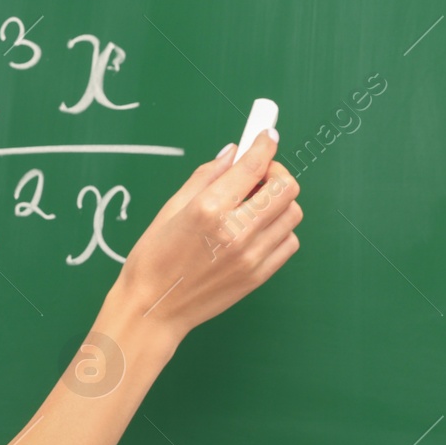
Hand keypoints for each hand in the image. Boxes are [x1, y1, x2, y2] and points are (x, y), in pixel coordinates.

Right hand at [99, 130, 301, 359]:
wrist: (153, 309)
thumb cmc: (153, 258)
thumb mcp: (171, 208)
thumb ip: (206, 176)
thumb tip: (233, 152)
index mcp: (209, 209)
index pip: (254, 165)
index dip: (264, 143)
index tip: (267, 135)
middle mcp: (235, 231)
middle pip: (285, 187)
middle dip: (275, 172)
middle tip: (258, 175)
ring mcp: (251, 255)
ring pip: (292, 213)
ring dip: (278, 201)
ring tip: (254, 205)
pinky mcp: (259, 275)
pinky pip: (289, 241)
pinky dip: (279, 229)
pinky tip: (256, 229)